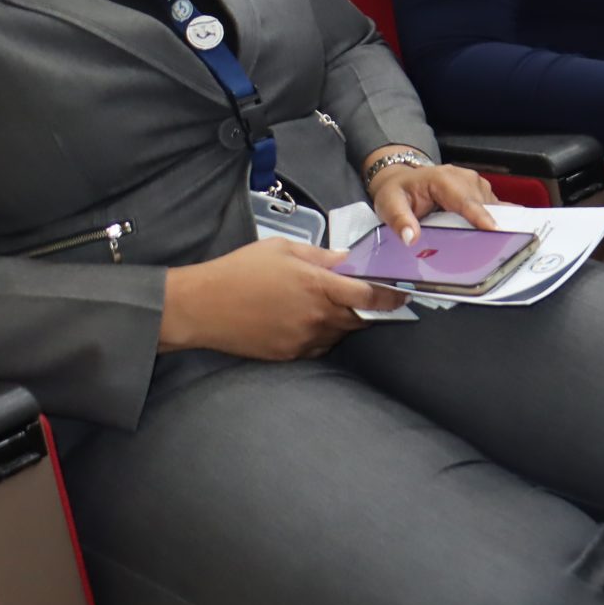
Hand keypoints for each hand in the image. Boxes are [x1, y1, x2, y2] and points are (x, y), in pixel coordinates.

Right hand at [158, 239, 406, 360]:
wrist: (200, 307)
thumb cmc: (239, 270)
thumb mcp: (282, 250)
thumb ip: (321, 256)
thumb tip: (348, 260)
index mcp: (319, 286)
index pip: (371, 296)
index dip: (392, 296)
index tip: (404, 293)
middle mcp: (317, 316)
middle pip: (361, 318)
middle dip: (369, 308)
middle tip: (368, 297)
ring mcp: (304, 339)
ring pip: (341, 333)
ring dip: (345, 321)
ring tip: (330, 306)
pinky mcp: (290, 354)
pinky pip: (320, 346)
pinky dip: (324, 335)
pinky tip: (308, 321)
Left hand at [366, 160, 497, 245]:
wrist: (403, 180)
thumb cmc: (398, 191)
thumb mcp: (389, 204)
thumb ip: (399, 220)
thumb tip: (411, 237)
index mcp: (442, 179)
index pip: (464, 200)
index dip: (480, 215)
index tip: (494, 229)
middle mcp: (463, 177)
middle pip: (482, 205)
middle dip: (487, 224)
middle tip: (492, 247)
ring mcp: (474, 183)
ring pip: (491, 206)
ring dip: (490, 223)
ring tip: (489, 242)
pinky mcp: (480, 190)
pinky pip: (494, 206)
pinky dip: (497, 218)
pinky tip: (508, 228)